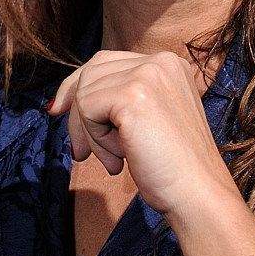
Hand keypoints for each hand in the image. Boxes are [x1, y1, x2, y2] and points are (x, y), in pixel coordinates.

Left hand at [47, 50, 236, 218]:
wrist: (198, 195)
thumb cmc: (171, 167)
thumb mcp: (145, 120)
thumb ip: (115, 99)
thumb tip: (61, 101)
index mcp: (168, 64)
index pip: (105, 62)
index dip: (76, 87)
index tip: (56, 110)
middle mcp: (160, 61)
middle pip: (90, 74)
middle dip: (78, 115)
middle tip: (81, 153)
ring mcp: (148, 74)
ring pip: (85, 93)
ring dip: (91, 133)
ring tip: (116, 159)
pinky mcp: (133, 95)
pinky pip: (87, 109)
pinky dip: (95, 139)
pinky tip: (120, 159)